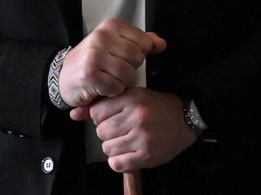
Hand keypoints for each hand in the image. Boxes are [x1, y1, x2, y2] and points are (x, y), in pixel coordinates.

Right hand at [57, 19, 166, 107]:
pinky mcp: (89, 74)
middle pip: (138, 58)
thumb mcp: (116, 45)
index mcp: (111, 26)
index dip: (139, 55)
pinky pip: (116, 87)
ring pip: (128, 74)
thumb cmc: (92, 61)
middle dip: (130, 70)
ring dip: (121, 83)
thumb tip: (162, 44)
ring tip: (108, 79)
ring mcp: (94, 55)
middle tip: (114, 71)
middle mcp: (101, 37)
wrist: (62, 77)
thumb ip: (140, 42)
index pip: (145, 43)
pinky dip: (112, 92)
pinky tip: (102, 88)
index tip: (123, 58)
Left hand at [70, 88, 194, 172]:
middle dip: (108, 133)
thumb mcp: (133, 97)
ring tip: (129, 140)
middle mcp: (137, 117)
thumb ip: (103, 106)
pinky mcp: (145, 155)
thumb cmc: (158, 107)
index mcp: (133, 98)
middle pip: (101, 131)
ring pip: (107, 148)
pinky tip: (130, 152)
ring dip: (115, 147)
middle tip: (123, 130)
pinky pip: (117, 163)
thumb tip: (74, 114)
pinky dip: (120, 160)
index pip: (98, 112)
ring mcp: (141, 137)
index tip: (115, 117)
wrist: (186, 119)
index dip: (103, 117)